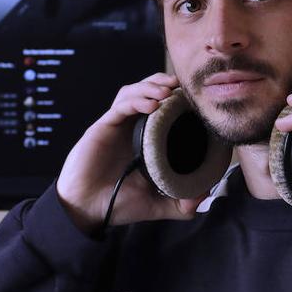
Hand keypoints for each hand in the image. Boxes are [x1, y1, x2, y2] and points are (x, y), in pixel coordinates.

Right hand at [56, 73, 205, 234]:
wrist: (87, 210)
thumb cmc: (117, 204)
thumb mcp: (157, 205)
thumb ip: (181, 204)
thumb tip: (203, 196)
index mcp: (143, 139)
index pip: (160, 107)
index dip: (176, 97)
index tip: (195, 98)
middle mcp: (129, 128)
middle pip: (145, 91)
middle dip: (163, 82)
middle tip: (181, 85)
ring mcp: (115, 126)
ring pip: (132, 92)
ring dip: (150, 86)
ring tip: (167, 91)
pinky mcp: (102, 128)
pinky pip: (119, 107)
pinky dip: (136, 100)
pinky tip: (152, 104)